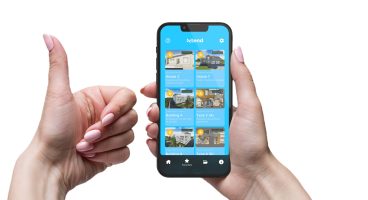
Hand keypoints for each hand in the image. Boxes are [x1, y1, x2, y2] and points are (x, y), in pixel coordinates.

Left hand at [8, 35, 136, 199]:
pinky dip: (109, 156)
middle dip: (108, 131)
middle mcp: (105, 115)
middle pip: (131, 117)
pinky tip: (92, 156)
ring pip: (129, 135)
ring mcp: (110, 134)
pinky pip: (126, 152)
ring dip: (106, 145)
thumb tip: (49, 38)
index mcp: (97, 98)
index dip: (118, 109)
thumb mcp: (57, 95)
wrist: (52, 166)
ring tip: (86, 146)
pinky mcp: (112, 152)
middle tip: (88, 135)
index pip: (127, 97)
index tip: (104, 119)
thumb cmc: (52, 131)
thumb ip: (59, 65)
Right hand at [141, 47, 309, 198]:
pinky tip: (154, 141)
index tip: (157, 78)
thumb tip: (236, 51)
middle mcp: (201, 118)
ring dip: (155, 122)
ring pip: (167, 125)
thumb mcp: (250, 106)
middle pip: (173, 105)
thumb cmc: (254, 143)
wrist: (251, 177)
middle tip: (153, 104)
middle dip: (158, 102)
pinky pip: (167, 147)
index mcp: (214, 104)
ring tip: (154, 124)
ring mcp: (194, 136)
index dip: (171, 82)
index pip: (188, 87)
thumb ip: (242, 79)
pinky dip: (157, 143)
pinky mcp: (188, 153)